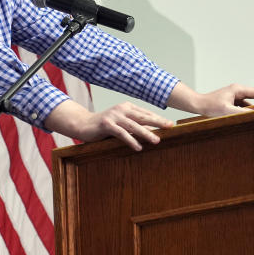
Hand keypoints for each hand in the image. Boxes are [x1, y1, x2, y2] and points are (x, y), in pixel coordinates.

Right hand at [43, 99, 173, 150]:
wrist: (83, 124)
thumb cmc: (104, 126)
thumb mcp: (121, 123)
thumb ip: (133, 125)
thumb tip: (149, 131)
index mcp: (127, 107)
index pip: (146, 113)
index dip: (158, 118)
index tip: (170, 124)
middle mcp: (122, 109)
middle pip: (143, 116)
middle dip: (157, 122)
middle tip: (169, 127)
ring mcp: (114, 116)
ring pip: (134, 125)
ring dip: (146, 133)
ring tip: (156, 140)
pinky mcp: (106, 124)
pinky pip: (121, 133)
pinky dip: (131, 140)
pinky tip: (138, 147)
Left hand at [167, 82, 253, 117]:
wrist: (198, 105)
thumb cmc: (211, 106)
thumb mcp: (227, 111)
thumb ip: (241, 113)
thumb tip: (253, 115)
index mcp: (237, 89)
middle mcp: (237, 91)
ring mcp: (234, 96)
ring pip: (249, 102)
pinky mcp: (231, 102)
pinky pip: (243, 106)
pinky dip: (248, 110)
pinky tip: (253, 116)